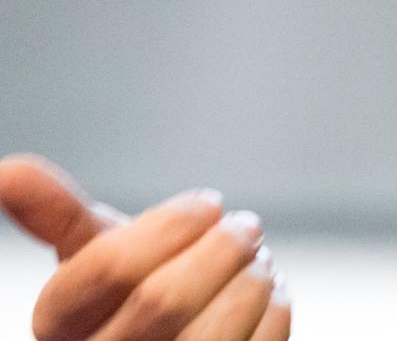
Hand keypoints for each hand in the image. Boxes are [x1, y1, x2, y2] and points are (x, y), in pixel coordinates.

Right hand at [0, 154, 290, 340]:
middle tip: (245, 226)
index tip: (208, 203)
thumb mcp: (91, 251)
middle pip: (162, 301)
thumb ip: (57, 213)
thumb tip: (8, 168)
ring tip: (256, 259)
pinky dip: (273, 310)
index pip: (108, 269)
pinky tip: (267, 295)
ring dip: (250, 280)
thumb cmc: (130, 291)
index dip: (171, 224)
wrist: (169, 337)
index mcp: (60, 325)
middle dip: (220, 248)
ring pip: (211, 333)